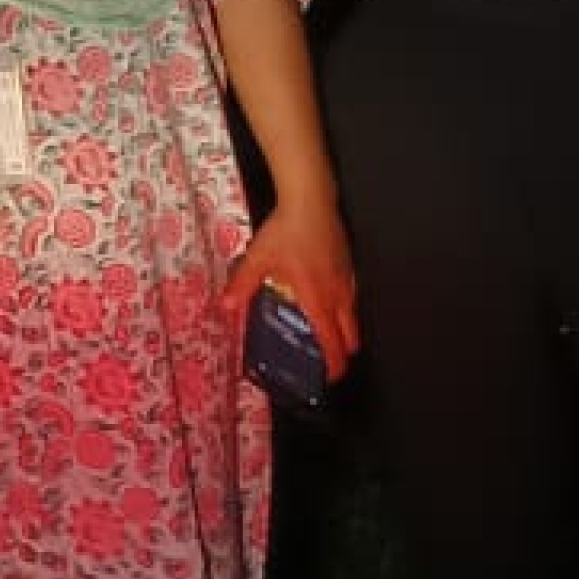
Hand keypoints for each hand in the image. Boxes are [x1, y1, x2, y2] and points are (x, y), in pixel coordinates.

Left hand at [225, 197, 360, 379]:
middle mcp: (339, 294)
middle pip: (351, 335)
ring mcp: (348, 280)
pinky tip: (323, 301)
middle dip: (341, 351)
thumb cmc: (286, 232)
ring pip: (353, 316)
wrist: (311, 202)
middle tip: (325, 359)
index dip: (334, 364)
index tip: (328, 376)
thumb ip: (242, 285)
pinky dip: (342, 309)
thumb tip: (226, 307)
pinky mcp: (349, 266)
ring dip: (342, 330)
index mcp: (318, 299)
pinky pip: (350, 297)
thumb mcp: (257, 259)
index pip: (333, 342)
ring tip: (322, 333)